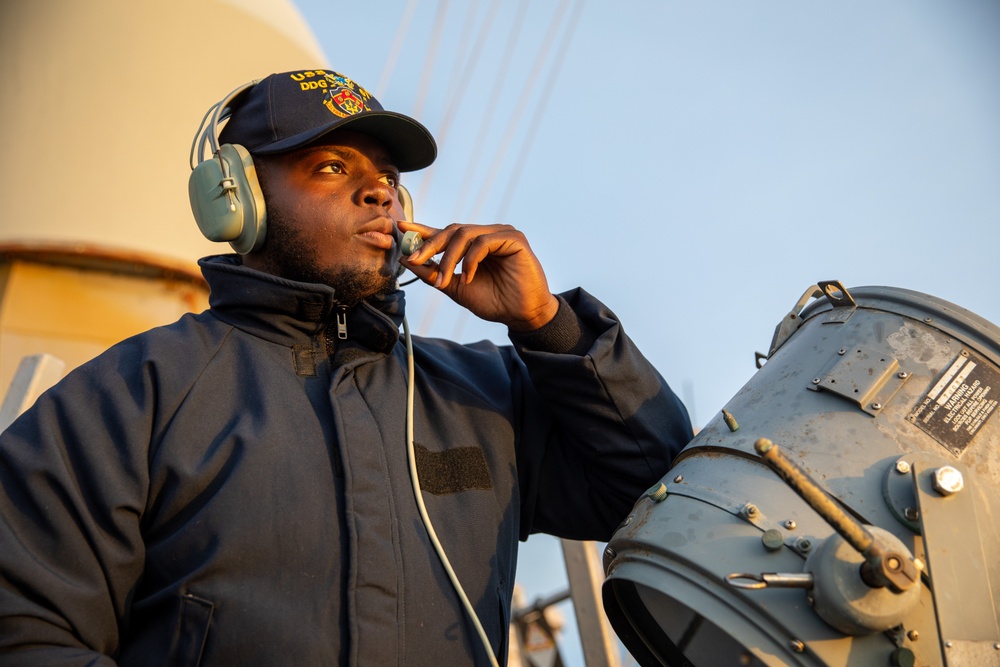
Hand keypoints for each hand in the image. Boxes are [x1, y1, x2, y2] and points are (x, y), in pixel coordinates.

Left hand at [397, 221, 558, 331]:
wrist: (521, 315)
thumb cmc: (494, 302)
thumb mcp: (455, 288)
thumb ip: (433, 273)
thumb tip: (405, 259)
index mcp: (473, 245)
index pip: (445, 233)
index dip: (422, 230)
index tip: (400, 228)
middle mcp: (486, 235)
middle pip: (451, 230)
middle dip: (429, 245)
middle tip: (413, 259)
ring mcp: (500, 234)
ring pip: (464, 234)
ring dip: (448, 258)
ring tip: (443, 280)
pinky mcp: (513, 238)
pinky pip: (483, 242)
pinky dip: (470, 260)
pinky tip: (468, 277)